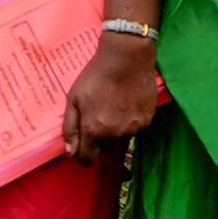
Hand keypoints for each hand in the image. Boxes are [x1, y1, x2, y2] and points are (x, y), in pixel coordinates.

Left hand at [61, 32, 158, 164]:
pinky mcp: (147, 120)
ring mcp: (133, 128)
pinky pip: (135, 128)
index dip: (82, 154)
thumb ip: (70, 128)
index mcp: (93, 130)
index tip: (82, 145)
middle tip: (97, 115)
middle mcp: (114, 134)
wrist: (127, 58)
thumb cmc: (96, 76)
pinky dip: (130, 120)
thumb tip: (70, 152)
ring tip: (112, 105)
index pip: (87, 159)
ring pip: (121, 138)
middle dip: (99, 138)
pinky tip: (126, 102)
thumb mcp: (73, 98)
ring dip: (115, 129)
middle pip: (104, 148)